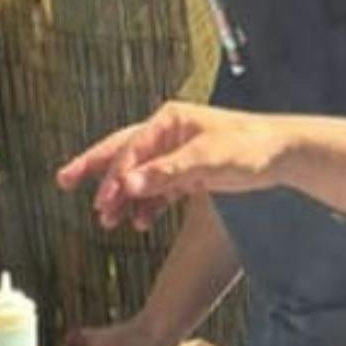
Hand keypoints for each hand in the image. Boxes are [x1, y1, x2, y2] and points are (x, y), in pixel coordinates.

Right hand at [56, 102, 288, 230]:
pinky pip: (159, 189)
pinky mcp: (189, 171)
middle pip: (123, 151)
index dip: (115, 175)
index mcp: (169, 120)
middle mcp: (169, 132)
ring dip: (123, 196)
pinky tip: (140, 224)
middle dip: (95, 169)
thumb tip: (128, 186)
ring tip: (106, 221)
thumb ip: (167, 174)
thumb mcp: (208, 161)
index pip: (132, 148)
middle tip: (63, 180)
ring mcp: (177, 152)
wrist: (282, 154)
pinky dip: (148, 205)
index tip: (103, 201)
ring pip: (140, 174)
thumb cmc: (249, 148)